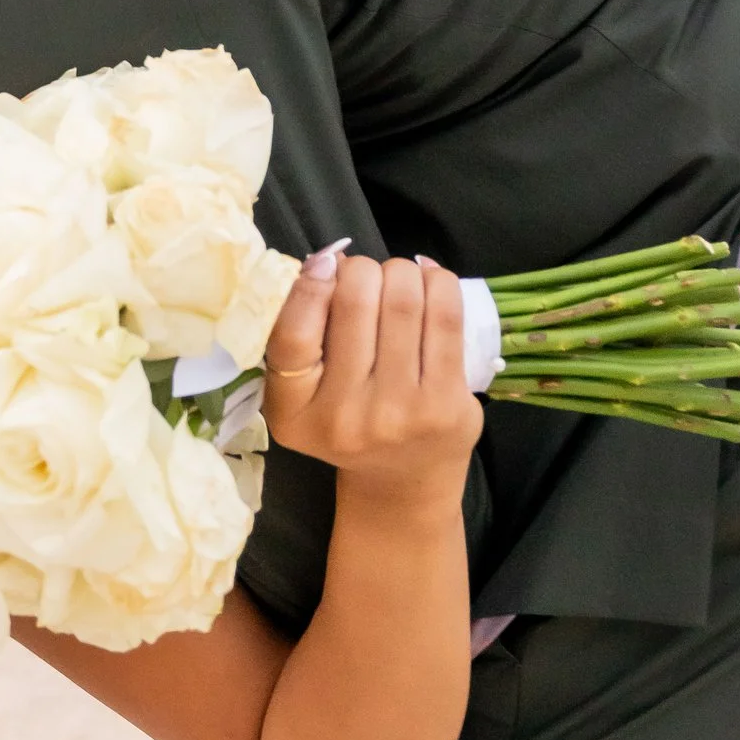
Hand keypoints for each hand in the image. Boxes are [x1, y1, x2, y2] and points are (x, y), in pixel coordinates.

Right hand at [260, 252, 480, 504]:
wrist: (403, 479)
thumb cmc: (348, 420)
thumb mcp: (303, 393)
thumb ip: (302, 333)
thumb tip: (329, 261)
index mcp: (295, 412)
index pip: (293, 333)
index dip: (309, 285)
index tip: (326, 265)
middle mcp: (344, 417)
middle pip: (354, 302)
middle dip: (362, 270)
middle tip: (366, 277)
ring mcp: (399, 412)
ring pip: (404, 300)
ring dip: (401, 272)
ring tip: (398, 281)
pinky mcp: (446, 403)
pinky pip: (445, 317)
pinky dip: (438, 283)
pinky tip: (430, 283)